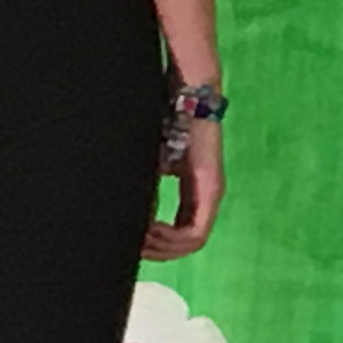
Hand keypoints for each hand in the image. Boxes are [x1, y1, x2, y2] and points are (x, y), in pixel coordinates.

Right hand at [145, 115, 221, 258]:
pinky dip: (172, 238)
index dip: (157, 245)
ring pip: (192, 242)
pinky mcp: (210, 188)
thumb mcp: (149, 165)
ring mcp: (211, 194)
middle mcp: (206, 198)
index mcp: (195, 193)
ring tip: (138, 239)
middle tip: (132, 247)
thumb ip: (145, 193)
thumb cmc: (166, 121)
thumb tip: (133, 222)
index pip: (180, 235)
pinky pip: (195, 231)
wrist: (186, 91)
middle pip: (186, 244)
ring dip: (163, 247)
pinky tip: (150, 230)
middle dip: (157, 251)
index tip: (133, 242)